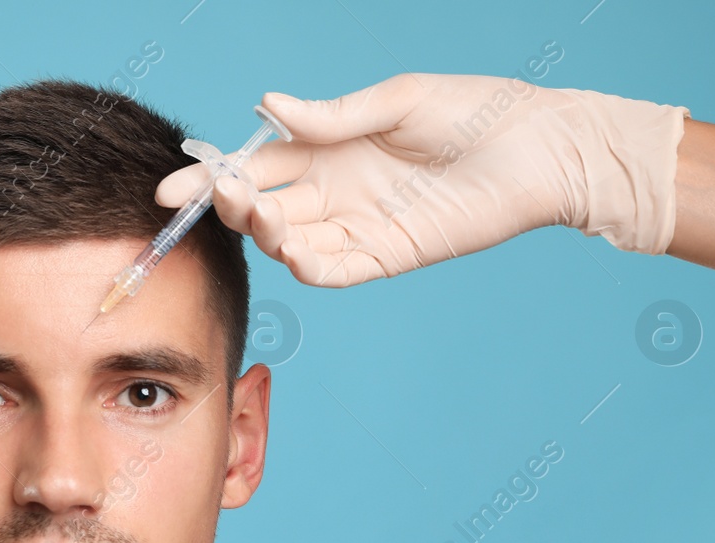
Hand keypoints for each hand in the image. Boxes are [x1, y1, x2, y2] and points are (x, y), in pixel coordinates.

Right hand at [156, 73, 687, 287]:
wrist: (542, 149)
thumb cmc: (476, 113)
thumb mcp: (398, 100)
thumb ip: (333, 116)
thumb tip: (267, 107)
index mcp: (329, 148)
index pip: (256, 165)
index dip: (213, 175)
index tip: (173, 183)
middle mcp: (335, 191)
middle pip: (263, 207)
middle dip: (229, 206)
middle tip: (211, 200)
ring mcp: (358, 226)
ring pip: (291, 240)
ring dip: (266, 234)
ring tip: (259, 216)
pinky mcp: (388, 256)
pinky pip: (336, 270)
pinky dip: (309, 266)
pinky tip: (293, 252)